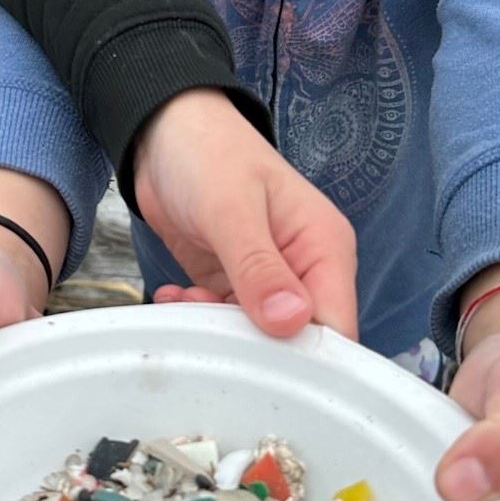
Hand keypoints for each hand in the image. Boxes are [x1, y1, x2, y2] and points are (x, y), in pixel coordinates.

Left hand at [133, 90, 357, 339]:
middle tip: (212, 334)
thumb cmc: (208, 152)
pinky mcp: (235, 283)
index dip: (309, 357)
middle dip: (256, 348)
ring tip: (187, 302)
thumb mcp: (231, 208)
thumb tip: (291, 321)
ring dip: (219, 332)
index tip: (266, 368)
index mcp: (325, 246)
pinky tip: (175, 296)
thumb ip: (259, 267)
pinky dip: (198, 317)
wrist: (163, 132)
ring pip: (259, 337)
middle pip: (299, 340)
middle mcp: (306, 268)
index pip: (336, 324)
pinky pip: (225, 320)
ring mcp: (270, 279)